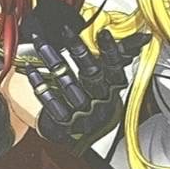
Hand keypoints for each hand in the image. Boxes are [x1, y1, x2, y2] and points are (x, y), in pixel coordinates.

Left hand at [24, 25, 129, 146]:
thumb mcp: (113, 84)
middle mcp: (101, 102)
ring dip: (53, 61)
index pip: (115, 68)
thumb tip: (138, 38)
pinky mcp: (65, 123)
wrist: (91, 138)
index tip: (103, 33)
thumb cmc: (101, 104)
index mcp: (114, 90)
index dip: (110, 51)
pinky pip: (51, 101)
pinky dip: (39, 84)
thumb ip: (118, 59)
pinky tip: (31, 69)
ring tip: (41, 43)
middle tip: (65, 31)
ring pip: (67, 83)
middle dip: (77, 50)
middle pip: (90, 73)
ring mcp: (83, 113)